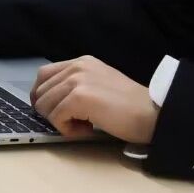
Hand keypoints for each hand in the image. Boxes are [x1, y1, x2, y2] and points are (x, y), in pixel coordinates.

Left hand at [30, 57, 158, 143]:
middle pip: (41, 92)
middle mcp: (77, 66)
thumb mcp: (99, 85)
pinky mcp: (79, 97)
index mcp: (81, 62)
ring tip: (84, 126)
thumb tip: (48, 102)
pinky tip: (87, 130)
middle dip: (51, 112)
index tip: (51, 112)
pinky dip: (66, 129)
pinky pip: (56, 117)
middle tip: (76, 122)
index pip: (43, 76)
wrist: (153, 114)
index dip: (42, 96)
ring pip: (45, 106)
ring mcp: (77, 80)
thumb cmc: (129, 107)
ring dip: (59, 122)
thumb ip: (75, 86)